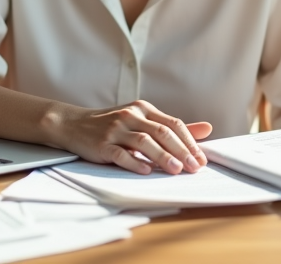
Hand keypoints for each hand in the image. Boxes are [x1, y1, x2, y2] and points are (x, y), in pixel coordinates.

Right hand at [49, 99, 212, 175]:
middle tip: (194, 167)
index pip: (173, 124)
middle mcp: (131, 116)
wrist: (73, 124)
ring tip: (176, 170)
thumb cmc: (113, 124)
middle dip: (181, 151)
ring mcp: (115, 129)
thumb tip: (207, 129)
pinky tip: (146, 171)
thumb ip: (172, 127)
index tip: (202, 159)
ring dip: (162, 156)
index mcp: (143, 109)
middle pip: (162, 132)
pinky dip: (134, 162)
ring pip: (144, 142)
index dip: (190, 142)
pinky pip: (120, 153)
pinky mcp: (102, 144)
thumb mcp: (142, 120)